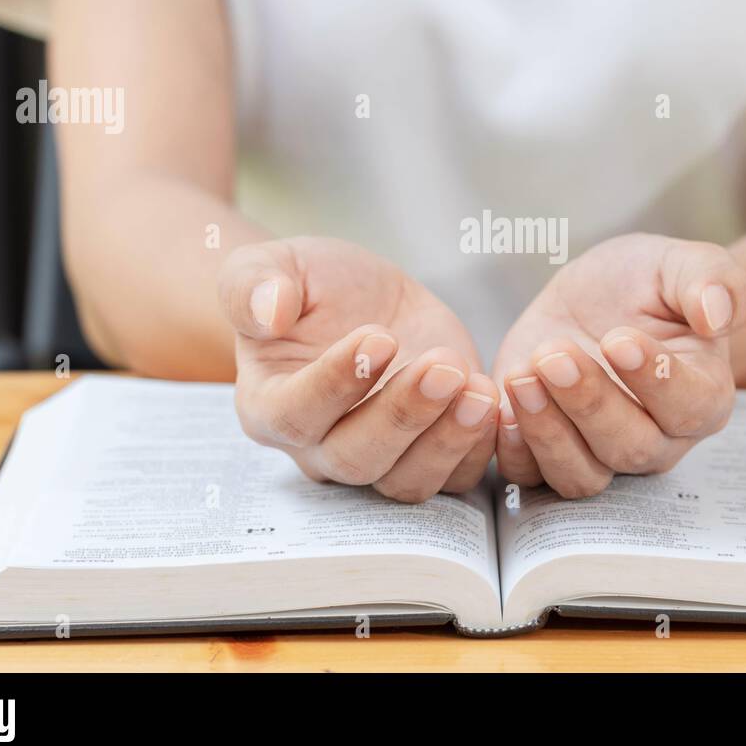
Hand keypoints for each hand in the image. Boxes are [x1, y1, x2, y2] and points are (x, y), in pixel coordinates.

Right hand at [218, 237, 496, 501]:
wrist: (361, 297)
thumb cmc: (309, 286)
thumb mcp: (272, 264)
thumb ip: (253, 284)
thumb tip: (267, 311)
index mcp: (268, 405)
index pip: (296, 414)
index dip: (337, 383)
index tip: (380, 337)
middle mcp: (318, 448)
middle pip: (356, 457)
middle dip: (404, 414)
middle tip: (443, 366)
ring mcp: (377, 459)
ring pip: (407, 481)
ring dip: (447, 440)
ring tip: (478, 389)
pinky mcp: (429, 454)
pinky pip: (455, 478)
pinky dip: (478, 448)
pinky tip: (493, 400)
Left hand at [492, 233, 745, 497]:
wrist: (591, 299)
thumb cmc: (646, 283)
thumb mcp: (679, 264)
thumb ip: (714, 281)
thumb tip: (717, 314)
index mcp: (703, 393)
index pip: (691, 406)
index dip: (656, 380)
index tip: (620, 339)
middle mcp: (658, 438)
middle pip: (631, 447)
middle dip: (589, 402)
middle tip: (554, 354)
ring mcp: (602, 454)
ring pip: (581, 474)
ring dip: (547, 431)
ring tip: (521, 376)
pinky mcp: (547, 452)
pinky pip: (531, 477)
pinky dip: (513, 450)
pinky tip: (499, 406)